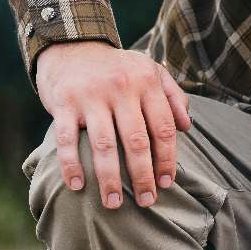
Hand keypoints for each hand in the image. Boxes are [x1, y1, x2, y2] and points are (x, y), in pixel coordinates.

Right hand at [35, 41, 190, 209]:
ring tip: (114, 203)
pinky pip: (67, 139)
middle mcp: (121, 89)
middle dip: (143, 176)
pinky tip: (77, 186)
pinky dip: (71, 164)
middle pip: (137, 142)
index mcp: (146, 83)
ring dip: (110, 179)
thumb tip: (187, 127)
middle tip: (148, 201)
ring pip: (104, 145)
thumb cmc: (118, 67)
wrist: (72, 46)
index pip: (163, 128)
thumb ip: (174, 96)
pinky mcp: (63, 103)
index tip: (167, 183)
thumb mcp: (151, 71)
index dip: (167, 159)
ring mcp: (91, 96)